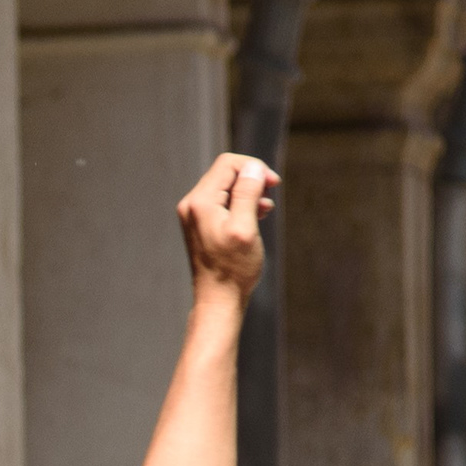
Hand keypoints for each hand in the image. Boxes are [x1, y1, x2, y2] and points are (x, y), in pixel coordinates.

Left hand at [175, 155, 277, 299]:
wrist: (218, 300)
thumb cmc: (233, 270)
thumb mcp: (245, 228)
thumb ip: (247, 194)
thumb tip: (252, 167)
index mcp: (200, 202)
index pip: (227, 164)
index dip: (253, 167)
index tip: (273, 183)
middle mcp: (192, 205)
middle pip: (225, 173)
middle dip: (251, 179)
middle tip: (272, 192)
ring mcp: (195, 215)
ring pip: (225, 188)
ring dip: (248, 192)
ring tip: (266, 207)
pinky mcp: (201, 225)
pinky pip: (222, 203)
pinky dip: (241, 204)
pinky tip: (257, 214)